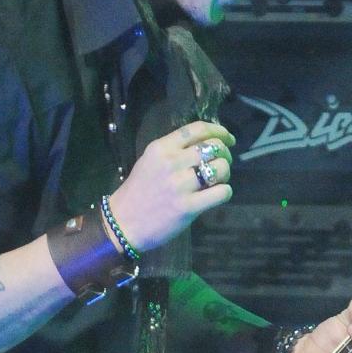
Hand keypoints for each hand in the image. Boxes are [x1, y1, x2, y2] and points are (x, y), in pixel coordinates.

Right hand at [108, 121, 234, 253]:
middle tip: (222, 163)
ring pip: (221, 168)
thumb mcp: (150, 161)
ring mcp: (180, 185)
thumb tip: (206, 143)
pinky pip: (222, 192)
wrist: (123, 223)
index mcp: (161, 147)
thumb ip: (175, 150)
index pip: (198, 129)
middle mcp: (171, 162)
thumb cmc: (139, 191)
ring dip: (225, 174)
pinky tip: (217, 195)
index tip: (227, 139)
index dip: (219, 131)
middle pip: (214, 147)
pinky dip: (225, 192)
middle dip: (225, 154)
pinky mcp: (188, 207)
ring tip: (217, 181)